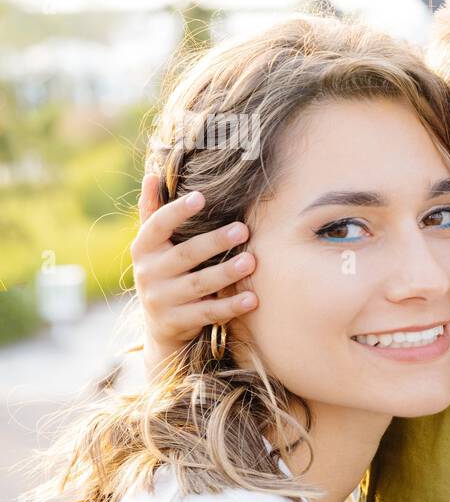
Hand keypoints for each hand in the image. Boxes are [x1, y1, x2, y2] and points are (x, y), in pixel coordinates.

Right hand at [132, 173, 258, 375]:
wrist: (159, 326)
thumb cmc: (165, 273)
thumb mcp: (154, 246)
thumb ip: (154, 213)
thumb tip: (151, 175)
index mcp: (143, 249)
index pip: (158, 225)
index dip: (177, 211)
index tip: (201, 197)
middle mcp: (148, 273)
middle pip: (185, 254)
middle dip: (214, 242)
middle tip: (243, 229)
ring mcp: (161, 300)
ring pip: (198, 284)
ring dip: (226, 272)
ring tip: (251, 261)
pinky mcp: (177, 322)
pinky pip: (208, 313)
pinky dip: (230, 306)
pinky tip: (252, 298)